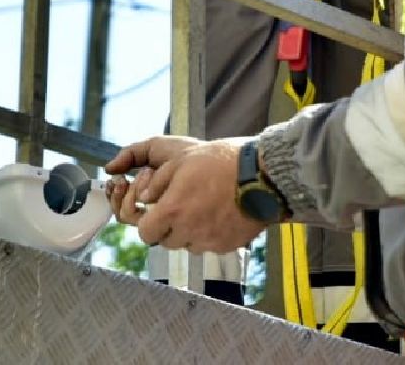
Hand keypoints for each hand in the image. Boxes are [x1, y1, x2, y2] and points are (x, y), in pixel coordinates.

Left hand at [104, 136, 267, 253]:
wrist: (262, 175)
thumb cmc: (220, 162)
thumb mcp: (178, 159)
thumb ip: (154, 181)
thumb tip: (142, 198)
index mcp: (173, 211)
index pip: (145, 233)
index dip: (146, 221)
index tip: (154, 209)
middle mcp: (189, 232)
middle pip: (165, 240)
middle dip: (167, 224)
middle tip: (180, 202)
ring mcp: (209, 242)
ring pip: (187, 243)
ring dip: (188, 229)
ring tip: (201, 203)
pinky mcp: (227, 245)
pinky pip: (209, 244)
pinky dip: (209, 231)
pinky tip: (218, 210)